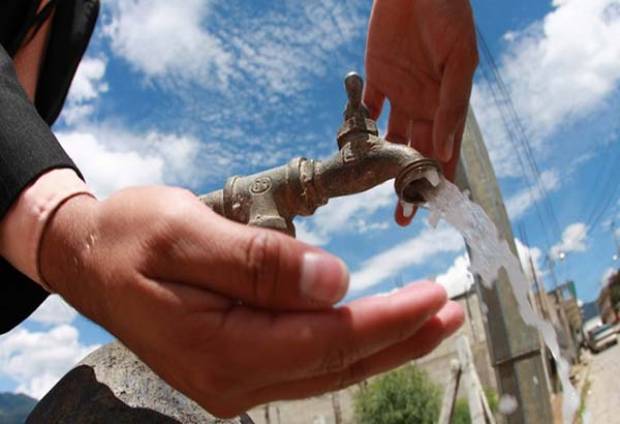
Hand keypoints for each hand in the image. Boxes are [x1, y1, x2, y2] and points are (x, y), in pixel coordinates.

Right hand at [39, 187, 462, 416]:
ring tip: (430, 322)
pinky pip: (304, 362)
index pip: (325, 340)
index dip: (386, 321)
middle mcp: (230, 379)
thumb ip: (256, 262)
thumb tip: (336, 282)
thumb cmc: (129, 237)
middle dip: (398, 339)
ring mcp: (232, 379)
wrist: (89, 258)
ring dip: (381, 345)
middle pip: (334, 364)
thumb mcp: (183, 232)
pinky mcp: (234, 366)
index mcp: (218, 348)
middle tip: (450, 314)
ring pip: (324, 369)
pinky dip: (346, 345)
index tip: (434, 298)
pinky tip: (371, 331)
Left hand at [364, 0, 477, 224]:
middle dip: (409, 184)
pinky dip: (359, 127)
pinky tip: (351, 150)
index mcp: (447, 104)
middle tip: (402, 215)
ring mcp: (399, 93)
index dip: (440, 179)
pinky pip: (366, 109)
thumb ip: (452, 104)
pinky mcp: (376, 78)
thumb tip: (445, 149)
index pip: (445, 149)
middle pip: (416, 153)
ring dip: (383, 166)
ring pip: (390, 139)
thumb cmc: (449, 16)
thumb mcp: (459, 60)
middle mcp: (424, 104)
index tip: (432, 207)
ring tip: (375, 191)